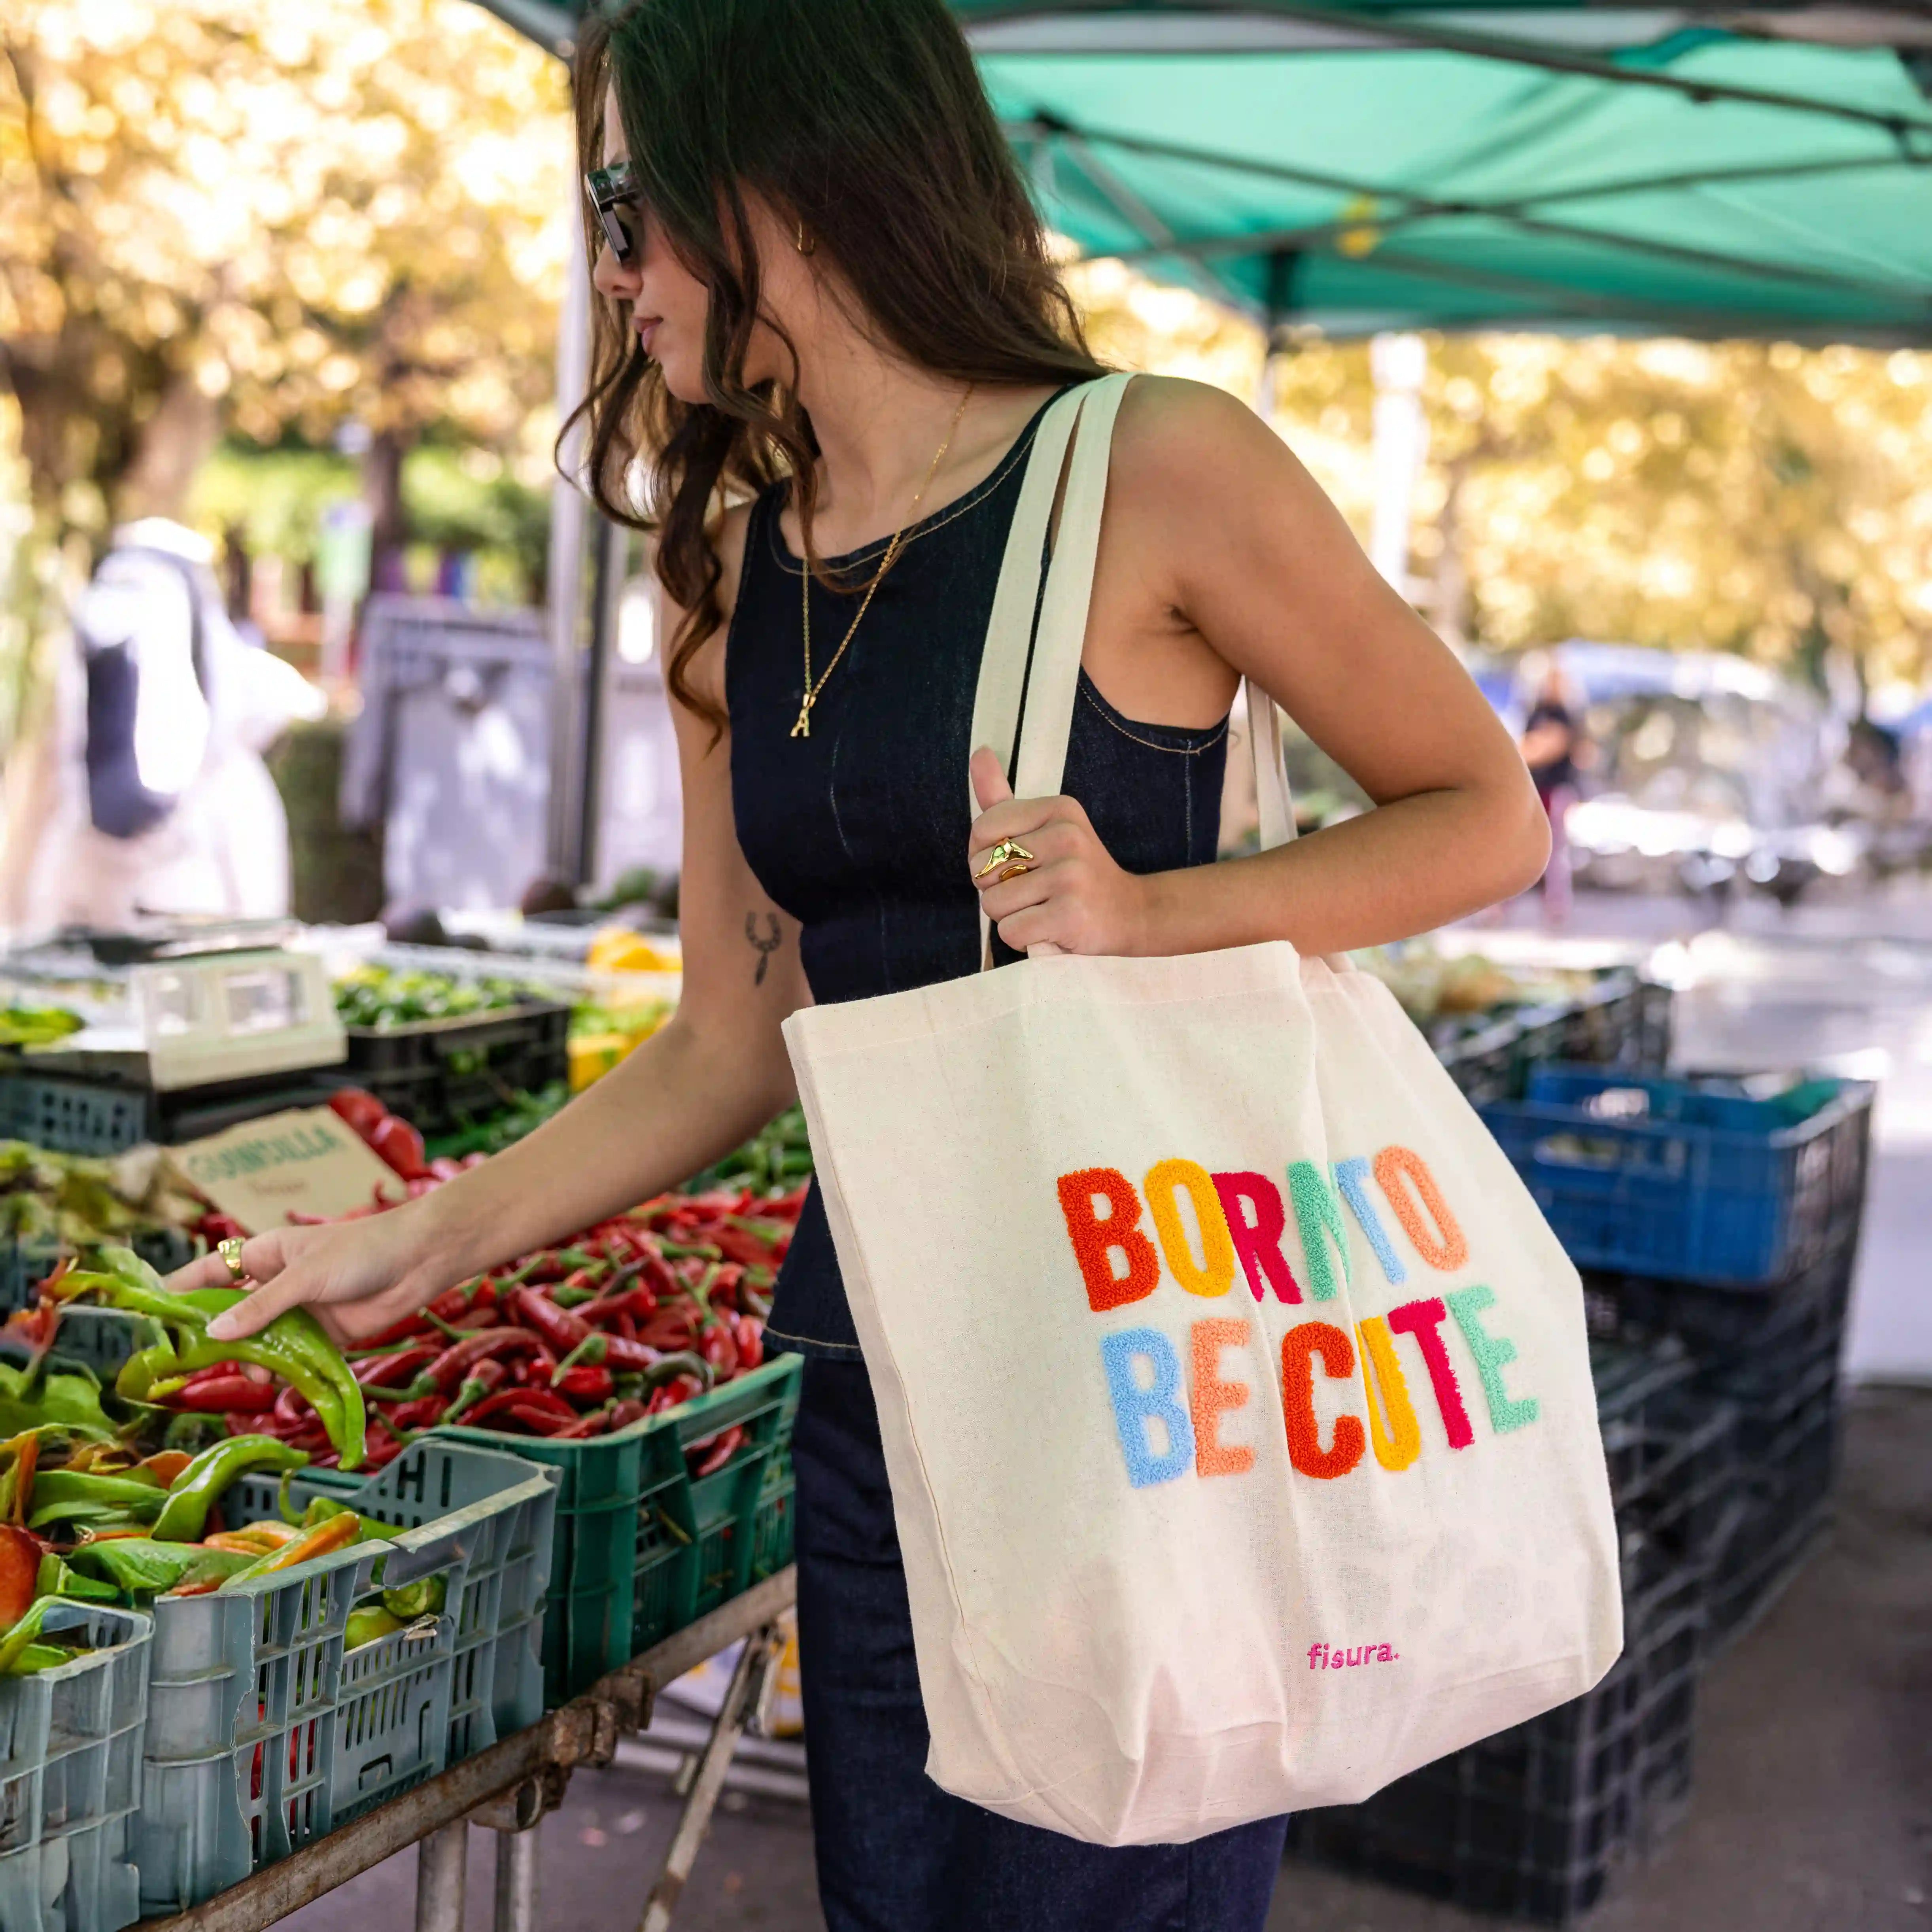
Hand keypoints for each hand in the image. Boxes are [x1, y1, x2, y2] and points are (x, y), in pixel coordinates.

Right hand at [169, 1205, 460, 1345]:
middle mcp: (277, 1282)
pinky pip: (292, 1356)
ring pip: (259, 1339)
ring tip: (256, 1372)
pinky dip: (282, 1369)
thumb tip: (213, 1334)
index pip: (211, 1271)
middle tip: (196, 1364)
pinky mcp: (324, 1334)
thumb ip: (261, 1306)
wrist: (420, 1261)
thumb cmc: (363, 1251)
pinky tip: (277, 1381)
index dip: (180, 1291)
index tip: (150, 1314)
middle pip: (231, 1313)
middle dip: (216, 1337)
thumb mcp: (305, 1276)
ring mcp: (300, 1309)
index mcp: (265, 1254)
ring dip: (252, 1357)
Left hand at [968, 747, 1150, 956]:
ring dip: (1009, 916)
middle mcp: (1067, 837)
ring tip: (1042, 909)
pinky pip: (1010, 930)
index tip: (1015, 864)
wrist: (1130, 913)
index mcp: (1059, 809)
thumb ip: (1005, 797)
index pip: (983, 829)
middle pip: (983, 869)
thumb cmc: (1075, 873)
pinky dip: (1022, 937)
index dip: (984, 856)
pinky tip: (1048, 929)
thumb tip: (980, 751)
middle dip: (996, 888)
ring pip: (993, 903)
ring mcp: (1070, 876)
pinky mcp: (1070, 915)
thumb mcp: (1046, 828)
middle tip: (1033, 892)